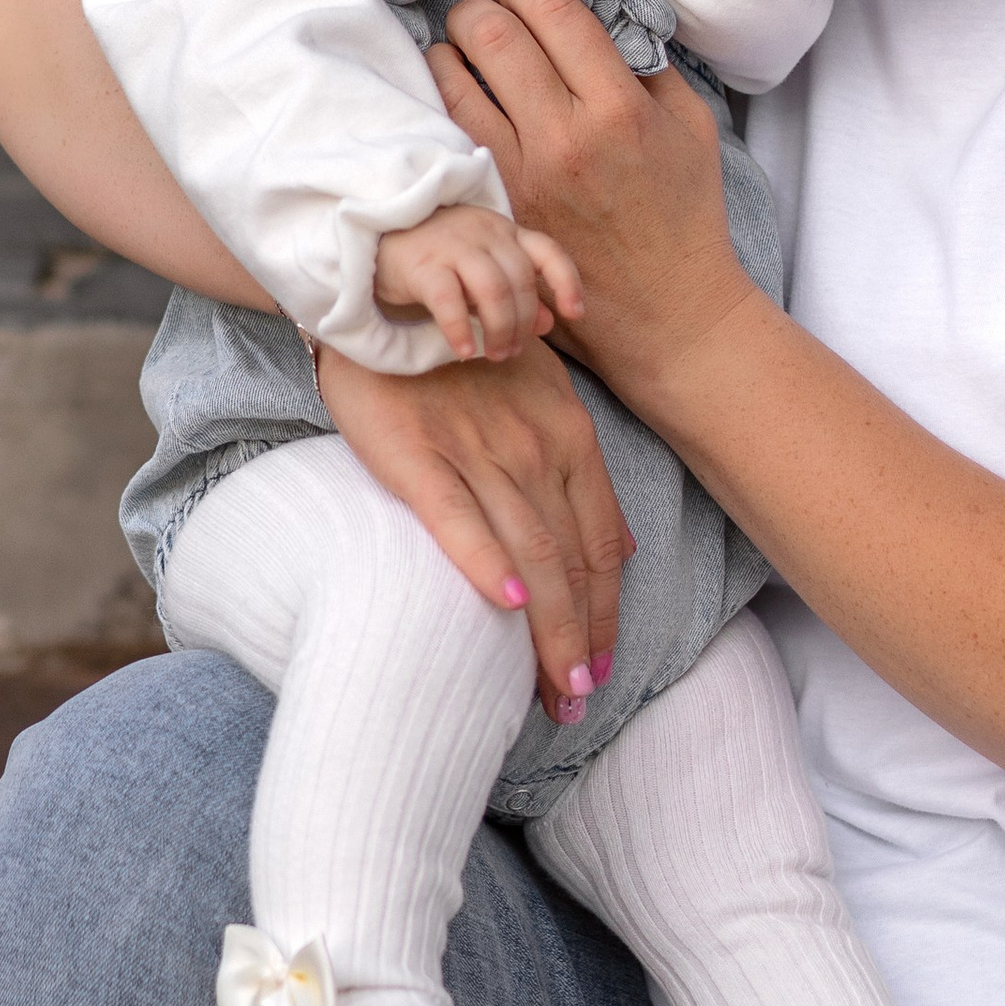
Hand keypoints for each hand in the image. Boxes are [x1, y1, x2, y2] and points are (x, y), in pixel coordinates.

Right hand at [314, 339, 630, 713]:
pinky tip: (504, 604)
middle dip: (580, 640)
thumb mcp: (542, 398)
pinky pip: (458, 516)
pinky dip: (485, 562)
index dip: (606, 611)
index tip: (602, 665)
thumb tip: (621, 547)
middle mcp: (533, 449)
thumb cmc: (463, 361)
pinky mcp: (418, 458)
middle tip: (577, 700)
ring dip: (547, 630)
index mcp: (568, 436)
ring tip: (552, 691)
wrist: (383, 305)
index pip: (599, 543)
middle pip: (570, 562)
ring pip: (528, 554)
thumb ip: (579, 472)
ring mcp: (477, 453)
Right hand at [373, 203, 584, 362]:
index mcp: (503, 231)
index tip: (574, 314)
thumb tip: (548, 322)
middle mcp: (484, 233)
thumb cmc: (433, 253)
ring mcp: (452, 245)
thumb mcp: (479, 269)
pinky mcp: (422, 264)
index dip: (567, 282)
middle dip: (523, 323)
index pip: (547, 252)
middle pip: (520, 280)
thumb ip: (513, 292)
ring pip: (493, 289)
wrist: (373, 231)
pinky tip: (465, 351)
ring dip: (500, 329)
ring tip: (495, 354)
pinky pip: (449, 300)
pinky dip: (460, 330)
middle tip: (512, 351)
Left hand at [426, 0, 754, 411]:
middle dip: (479, 5)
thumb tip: (598, 9)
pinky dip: (442, 99)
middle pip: (493, 34)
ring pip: (453, 78)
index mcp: (618, 108)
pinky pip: (449, 131)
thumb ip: (646, 62)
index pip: (554, 13)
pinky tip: (451, 89)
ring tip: (460, 45)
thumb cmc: (682, 211)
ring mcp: (520, 174)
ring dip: (449, 48)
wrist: (665, 309)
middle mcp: (563, 137)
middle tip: (483, 7)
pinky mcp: (495, 204)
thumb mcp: (690, 124)